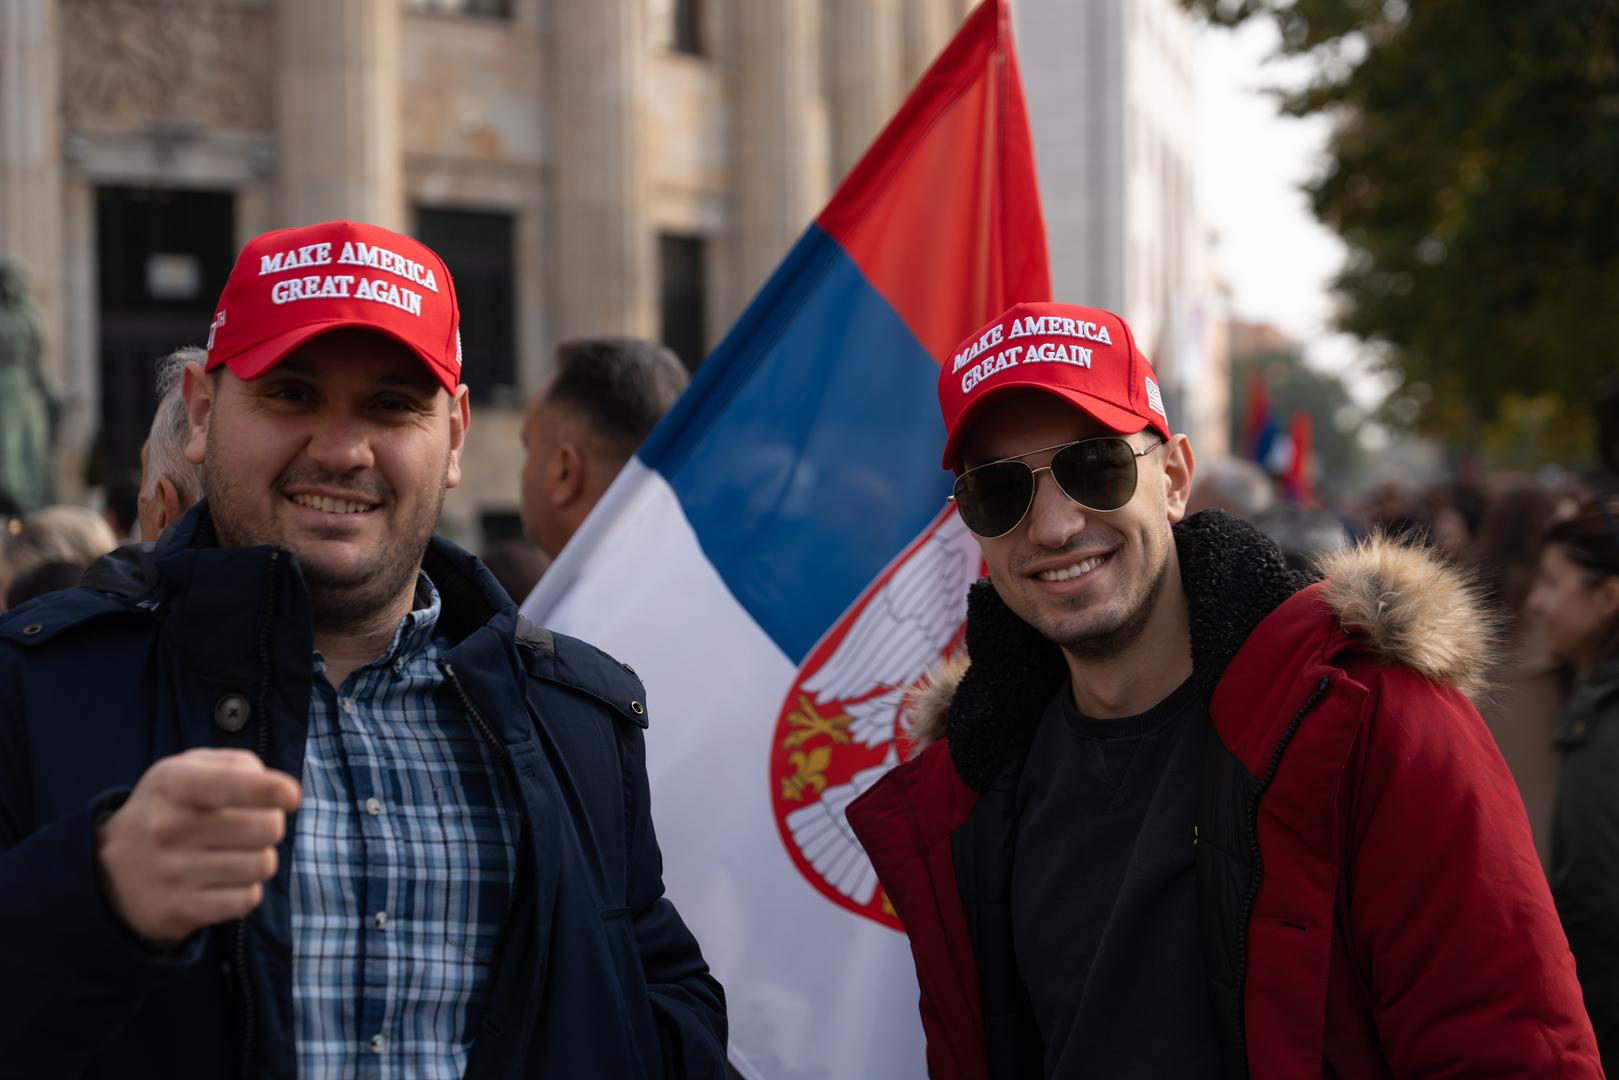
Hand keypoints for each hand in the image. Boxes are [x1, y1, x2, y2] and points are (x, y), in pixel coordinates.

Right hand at [96, 748, 300, 942]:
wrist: (108, 871)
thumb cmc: (170, 809)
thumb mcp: (189, 770)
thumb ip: (238, 765)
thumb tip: (282, 792)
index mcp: (172, 783)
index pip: (229, 783)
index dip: (269, 789)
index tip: (291, 797)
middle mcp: (166, 827)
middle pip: (265, 827)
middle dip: (271, 825)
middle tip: (252, 826)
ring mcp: (170, 872)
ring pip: (262, 865)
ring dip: (259, 859)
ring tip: (233, 854)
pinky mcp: (178, 910)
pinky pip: (248, 899)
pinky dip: (246, 890)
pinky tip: (222, 881)